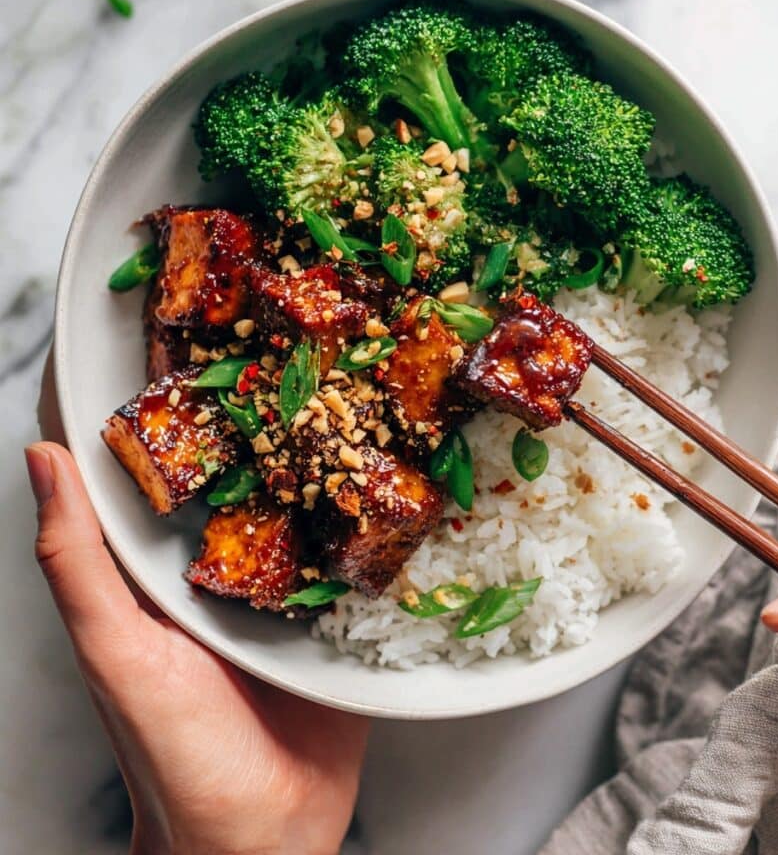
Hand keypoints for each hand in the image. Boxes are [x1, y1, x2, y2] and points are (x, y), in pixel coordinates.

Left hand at [28, 353, 368, 854]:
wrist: (264, 838)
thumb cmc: (173, 757)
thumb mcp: (115, 654)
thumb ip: (77, 564)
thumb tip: (42, 457)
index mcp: (153, 558)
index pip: (140, 459)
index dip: (140, 392)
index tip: (155, 314)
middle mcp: (217, 554)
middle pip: (229, 459)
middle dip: (246, 392)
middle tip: (273, 318)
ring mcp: (281, 574)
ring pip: (295, 486)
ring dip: (314, 432)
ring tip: (344, 360)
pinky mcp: (335, 600)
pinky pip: (350, 538)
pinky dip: (365, 496)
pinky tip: (395, 452)